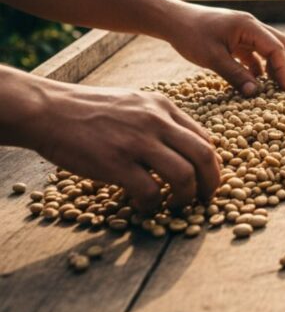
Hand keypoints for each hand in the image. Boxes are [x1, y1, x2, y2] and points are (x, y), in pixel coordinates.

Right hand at [30, 82, 220, 211]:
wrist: (46, 110)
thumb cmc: (86, 111)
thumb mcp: (132, 104)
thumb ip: (159, 121)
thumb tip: (183, 147)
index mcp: (162, 107)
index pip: (204, 138)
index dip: (211, 165)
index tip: (205, 181)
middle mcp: (155, 121)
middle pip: (204, 156)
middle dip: (211, 184)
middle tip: (203, 200)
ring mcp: (137, 141)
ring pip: (184, 176)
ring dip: (185, 198)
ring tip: (175, 206)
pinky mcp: (116, 162)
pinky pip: (150, 192)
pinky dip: (152, 206)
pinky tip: (143, 207)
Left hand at [164, 4, 284, 94]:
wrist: (172, 20)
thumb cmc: (191, 35)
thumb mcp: (213, 58)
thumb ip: (235, 75)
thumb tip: (255, 93)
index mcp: (249, 26)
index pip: (276, 48)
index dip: (284, 69)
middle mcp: (251, 26)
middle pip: (280, 45)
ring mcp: (244, 31)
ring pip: (269, 48)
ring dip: (274, 67)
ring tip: (274, 88)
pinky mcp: (236, 38)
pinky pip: (255, 52)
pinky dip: (259, 67)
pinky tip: (255, 81)